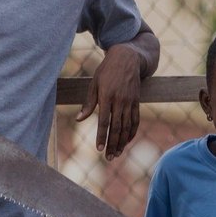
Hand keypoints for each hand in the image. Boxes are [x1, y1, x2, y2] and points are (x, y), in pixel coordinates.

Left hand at [78, 44, 143, 159]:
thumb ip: (88, 103)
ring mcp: (130, 101)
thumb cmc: (106, 71)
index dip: (102, 136)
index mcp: (107, 96)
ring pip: (127, 126)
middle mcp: (120, 100)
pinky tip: (127, 141)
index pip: (104, 121)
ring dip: (122, 142)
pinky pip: (135, 120)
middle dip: (113, 144)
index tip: (99, 149)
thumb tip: (79, 120)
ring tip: (118, 154)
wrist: (128, 58)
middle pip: (117, 127)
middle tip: (109, 158)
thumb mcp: (93, 84)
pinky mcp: (136, 101)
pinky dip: (132, 132)